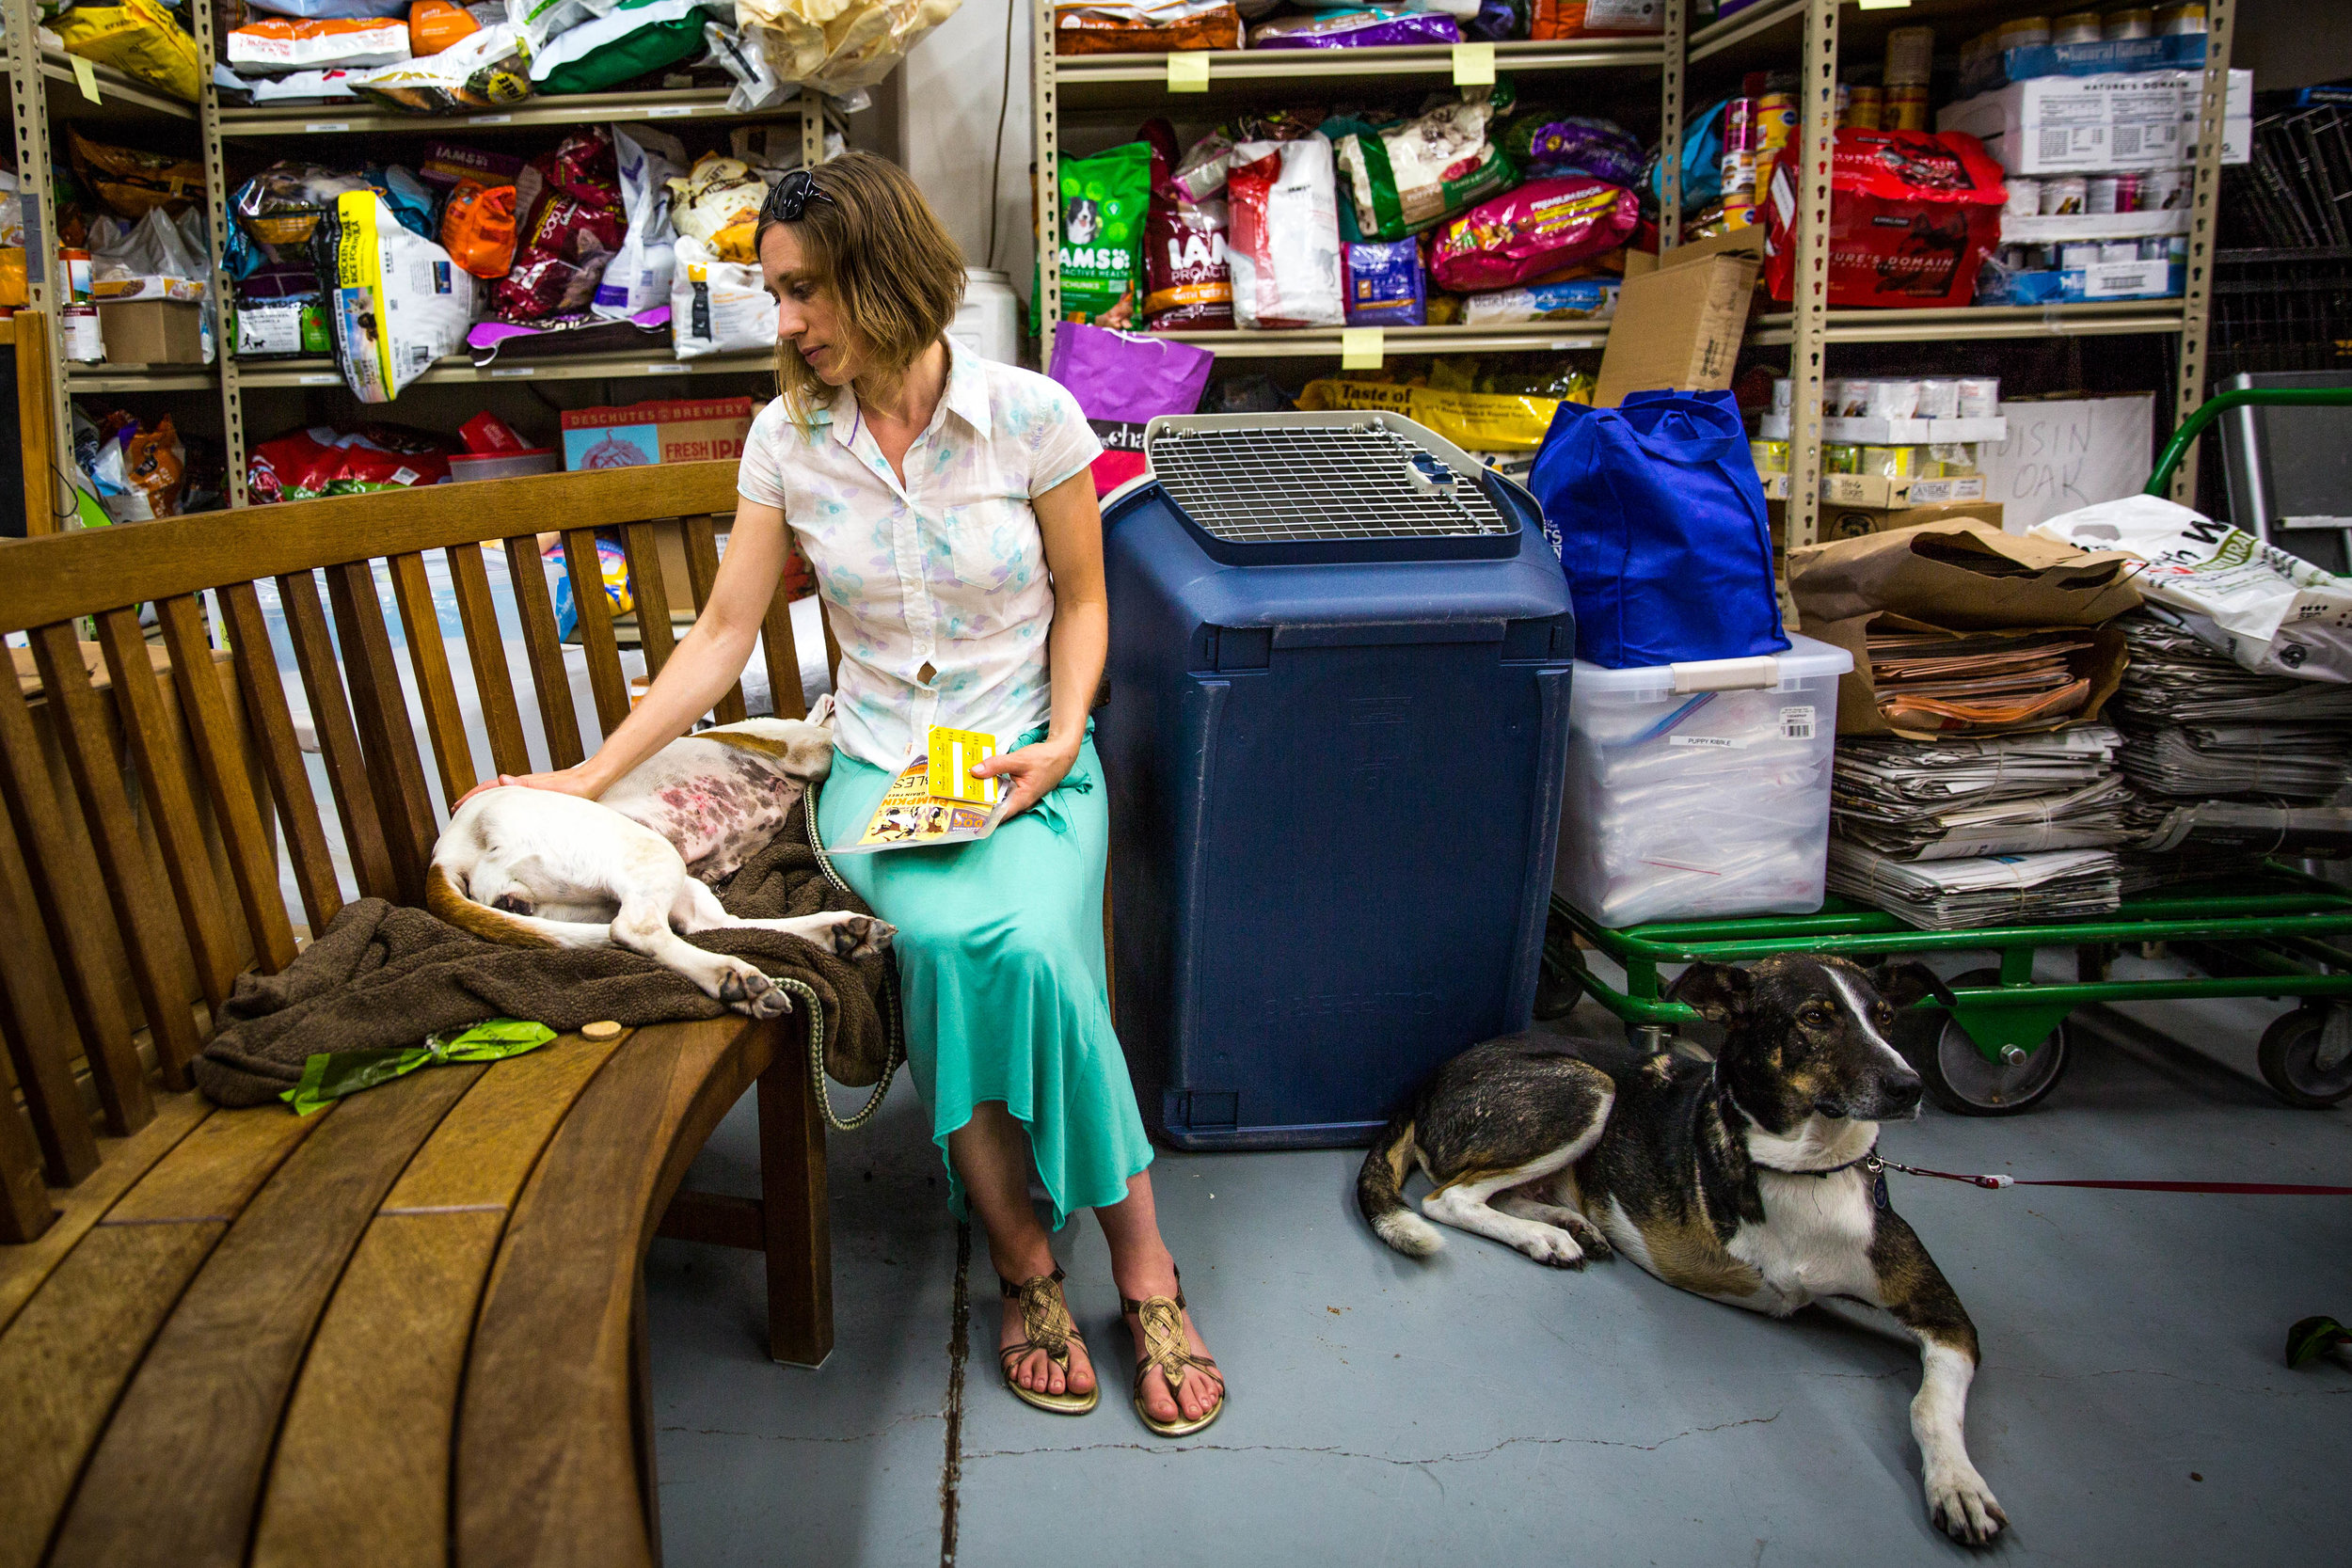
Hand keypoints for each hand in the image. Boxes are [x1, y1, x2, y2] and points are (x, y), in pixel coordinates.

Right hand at [453, 764, 603, 810]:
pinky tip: (502, 811)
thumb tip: (501, 778)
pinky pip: (512, 797)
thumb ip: (528, 784)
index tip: (455, 807)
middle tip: (455, 811)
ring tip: (472, 812)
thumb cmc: (577, 787)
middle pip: (490, 789)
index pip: (489, 788)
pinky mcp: (537, 793)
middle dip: (472, 799)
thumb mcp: (552, 788)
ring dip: (484, 801)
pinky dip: (500, 802)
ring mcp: (529, 788)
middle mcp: (522, 784)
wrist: (593, 779)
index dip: (471, 797)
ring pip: (500, 793)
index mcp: (522, 784)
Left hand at [970, 738, 1077, 820]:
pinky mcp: (1017, 788)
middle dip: (977, 803)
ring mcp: (1018, 795)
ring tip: (962, 788)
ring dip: (983, 793)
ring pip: (996, 798)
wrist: (1061, 753)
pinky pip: (1001, 789)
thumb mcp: (1018, 760)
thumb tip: (974, 771)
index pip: (997, 816)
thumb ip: (996, 765)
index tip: (964, 816)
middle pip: (994, 807)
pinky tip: (979, 777)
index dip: (981, 817)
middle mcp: (1019, 801)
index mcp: (1021, 800)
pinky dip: (991, 784)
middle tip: (956, 799)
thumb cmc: (1045, 759)